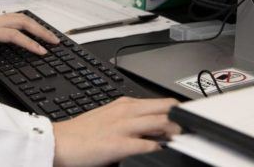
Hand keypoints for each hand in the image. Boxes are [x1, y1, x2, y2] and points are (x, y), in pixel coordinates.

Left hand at [0, 13, 58, 79]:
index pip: (13, 35)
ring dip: (35, 25)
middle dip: (39, 30)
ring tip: (49, 35)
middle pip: (21, 21)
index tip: (41, 51)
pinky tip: (33, 30)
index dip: (28, 43)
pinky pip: (14, 18)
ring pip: (19, 17)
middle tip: (54, 40)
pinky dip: (27, 23)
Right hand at [51, 97, 180, 166]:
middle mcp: (126, 112)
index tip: (190, 117)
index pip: (159, 102)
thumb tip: (151, 127)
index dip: (177, 109)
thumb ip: (130, 118)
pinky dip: (158, 148)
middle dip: (182, 117)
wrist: (59, 142)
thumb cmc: (81, 133)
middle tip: (194, 127)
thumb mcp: (109, 118)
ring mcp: (123, 127)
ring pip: (160, 123)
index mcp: (124, 104)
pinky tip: (162, 151)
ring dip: (175, 131)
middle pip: (164, 108)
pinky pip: (146, 145)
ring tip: (185, 137)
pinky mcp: (118, 145)